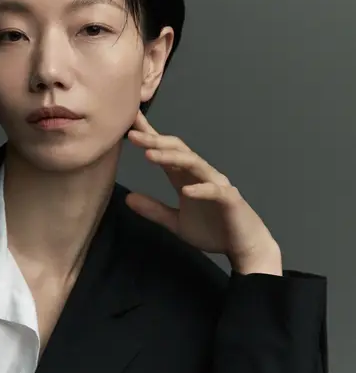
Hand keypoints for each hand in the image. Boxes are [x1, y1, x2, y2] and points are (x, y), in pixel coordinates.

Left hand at [124, 111, 281, 274]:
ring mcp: (217, 185)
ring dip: (172, 157)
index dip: (150, 137)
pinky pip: (215, 191)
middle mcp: (201, 175)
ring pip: (194, 164)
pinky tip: (186, 191)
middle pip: (178, 151)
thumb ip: (154, 210)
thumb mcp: (176, 222)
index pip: (166, 152)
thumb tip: (128, 198)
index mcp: (186, 178)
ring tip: (150, 155)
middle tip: (133, 135)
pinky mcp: (230, 200)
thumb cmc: (214, 231)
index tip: (130, 124)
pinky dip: (200, 189)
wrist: (245, 248)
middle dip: (155, 141)